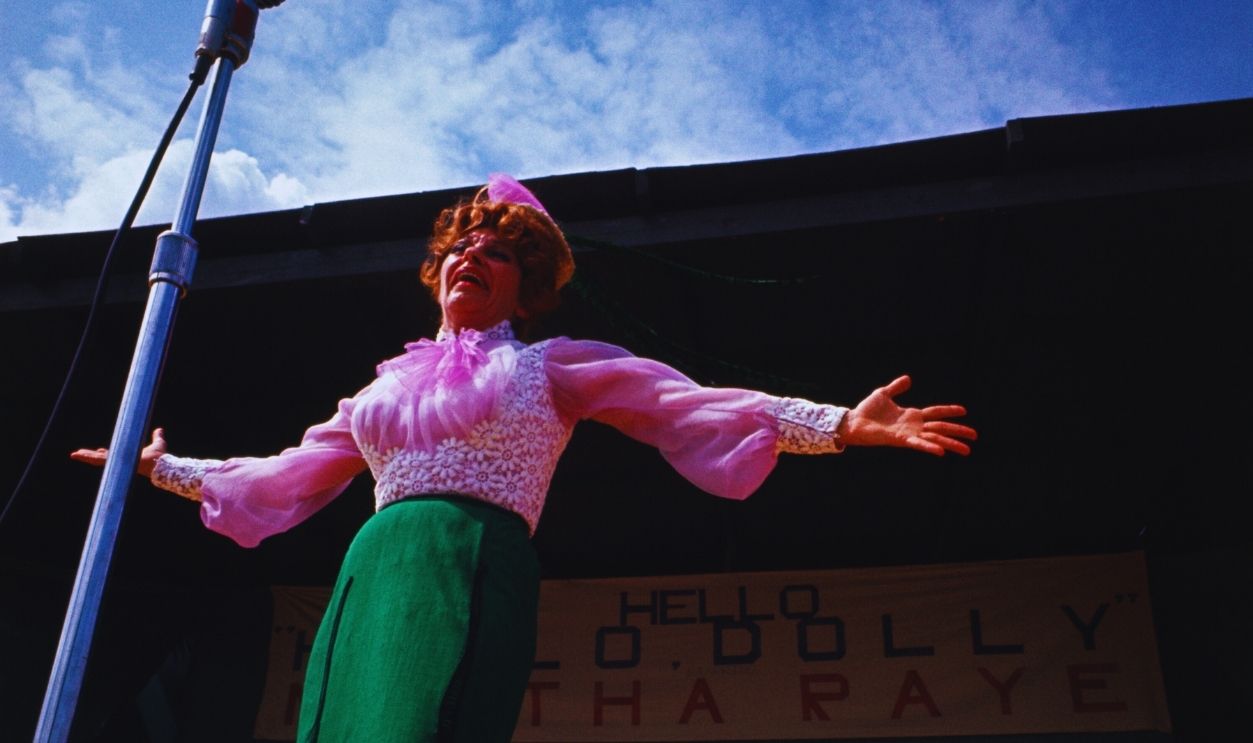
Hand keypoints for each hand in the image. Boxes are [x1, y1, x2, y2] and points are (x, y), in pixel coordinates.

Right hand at [70, 428, 168, 477]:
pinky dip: (87, 457)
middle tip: (80, 453)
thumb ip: (157, 437)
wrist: (159, 463)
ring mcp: (116, 461)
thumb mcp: (157, 443)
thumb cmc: (160, 457)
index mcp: (127, 456)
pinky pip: (97, 459)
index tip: (100, 450)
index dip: (106, 452)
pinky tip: (77, 455)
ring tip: (74, 455)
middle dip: (91, 455)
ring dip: (85, 456)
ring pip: (97, 459)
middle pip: (102, 457)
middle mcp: (120, 460)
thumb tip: (159, 430)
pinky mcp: (114, 461)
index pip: (114, 454)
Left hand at [839, 376, 975, 455]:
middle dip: (958, 431)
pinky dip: (929, 447)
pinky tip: (942, 451)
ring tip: (967, 450)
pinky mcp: (900, 440)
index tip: (964, 410)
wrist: (852, 422)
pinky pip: (918, 444)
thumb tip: (908, 378)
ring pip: (935, 438)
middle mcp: (913, 426)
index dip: (949, 411)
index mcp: (911, 415)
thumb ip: (896, 387)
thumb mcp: (883, 394)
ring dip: (951, 443)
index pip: (935, 412)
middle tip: (975, 436)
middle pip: (941, 427)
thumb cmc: (866, 410)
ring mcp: (908, 434)